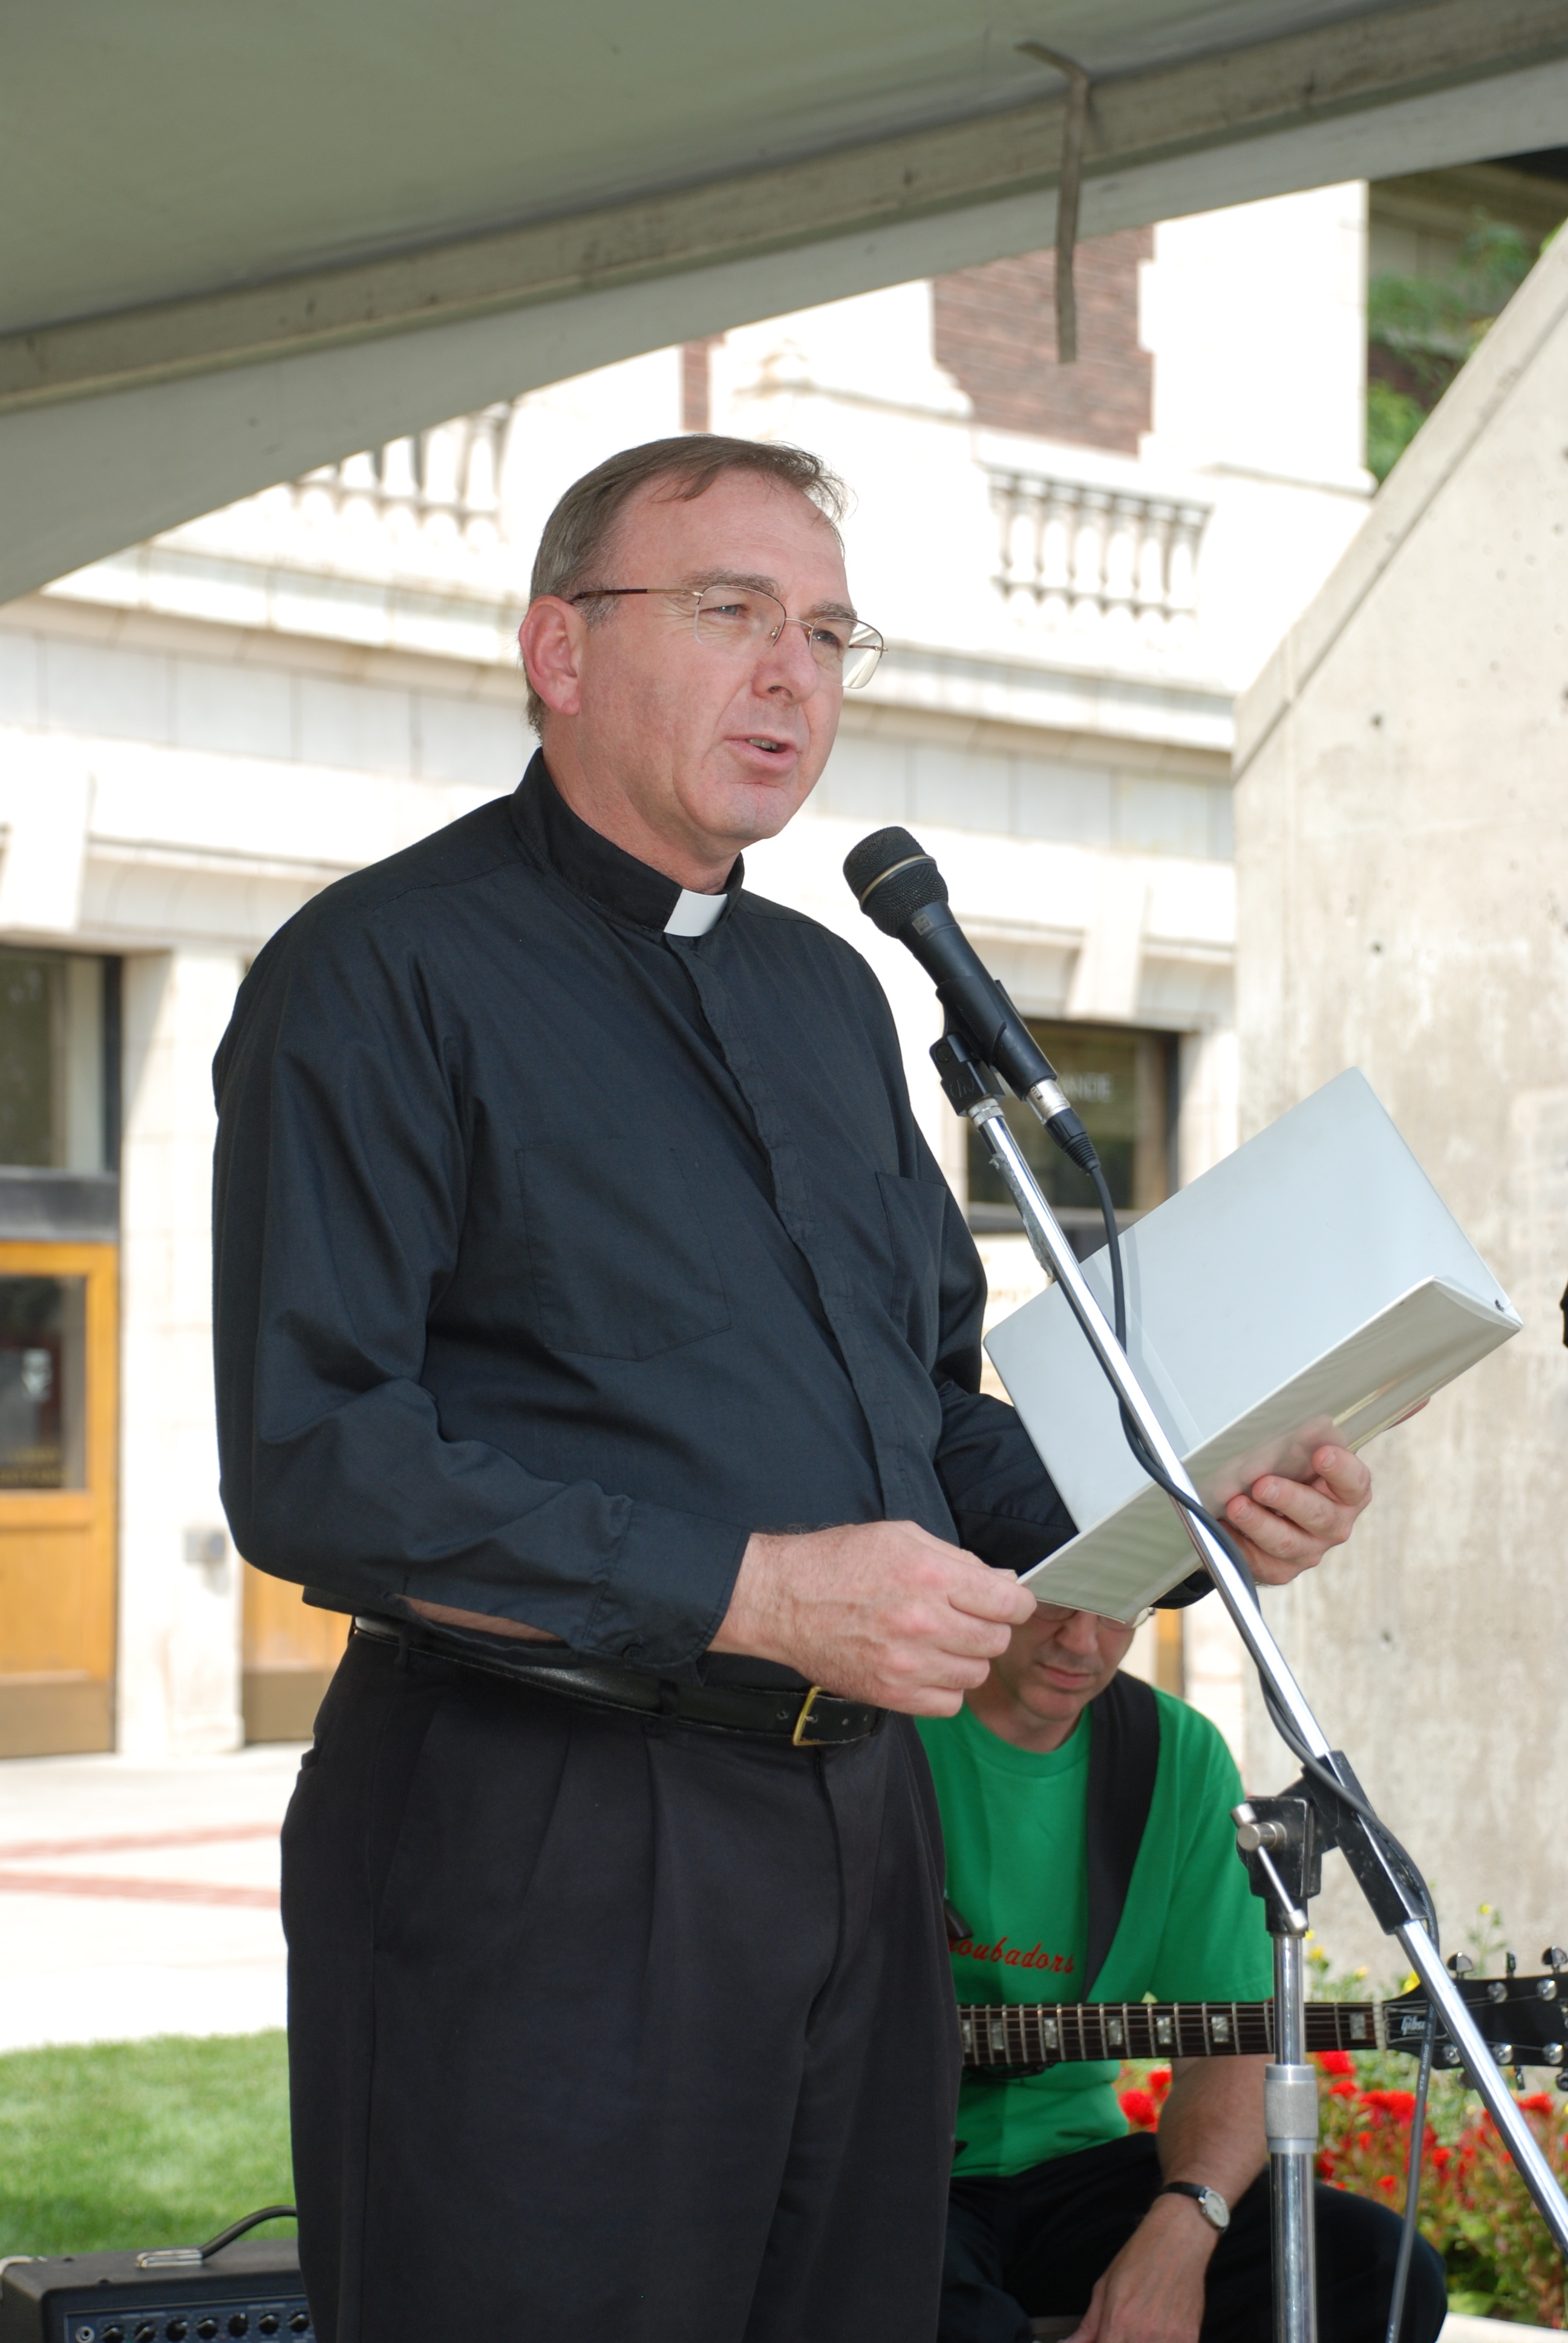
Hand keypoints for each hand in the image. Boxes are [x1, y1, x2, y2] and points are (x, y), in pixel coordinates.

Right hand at [711, 1520, 1036, 1712]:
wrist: (783, 1600)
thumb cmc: (838, 1562)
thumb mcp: (901, 1537)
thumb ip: (958, 1559)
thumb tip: (1003, 1581)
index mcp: (930, 1577)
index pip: (1009, 1602)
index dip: (1016, 1601)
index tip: (1007, 1601)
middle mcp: (923, 1623)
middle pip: (996, 1640)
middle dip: (990, 1627)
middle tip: (967, 1618)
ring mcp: (907, 1664)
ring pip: (975, 1675)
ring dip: (966, 1658)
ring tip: (941, 1641)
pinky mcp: (890, 1694)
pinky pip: (947, 1704)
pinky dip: (944, 1688)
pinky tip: (926, 1666)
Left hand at [1066, 2196, 1211, 2342]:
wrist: (1177, 2241)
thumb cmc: (1140, 2259)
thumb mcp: (1104, 2287)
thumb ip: (1089, 2325)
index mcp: (1117, 2324)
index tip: (1104, 2339)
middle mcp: (1142, 2336)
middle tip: (1121, 2332)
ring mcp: (1169, 2340)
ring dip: (1141, 2342)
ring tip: (1142, 2328)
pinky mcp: (1189, 2340)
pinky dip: (1163, 2342)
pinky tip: (1160, 2331)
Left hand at [1222, 1442, 1370, 1586]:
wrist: (1266, 1511)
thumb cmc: (1287, 1476)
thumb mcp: (1296, 1455)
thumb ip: (1306, 1442)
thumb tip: (1319, 1425)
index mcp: (1347, 1494)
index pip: (1354, 1482)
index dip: (1340, 1469)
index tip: (1321, 1453)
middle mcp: (1334, 1525)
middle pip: (1319, 1516)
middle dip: (1288, 1498)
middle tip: (1262, 1484)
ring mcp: (1308, 1550)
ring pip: (1286, 1542)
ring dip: (1259, 1523)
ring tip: (1236, 1506)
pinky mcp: (1281, 1569)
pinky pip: (1259, 1561)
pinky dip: (1238, 1542)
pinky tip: (1223, 1526)